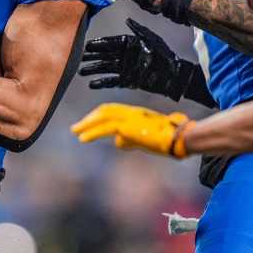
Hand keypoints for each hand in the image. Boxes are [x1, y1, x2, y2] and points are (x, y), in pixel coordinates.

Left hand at [71, 103, 191, 157]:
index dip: (99, 117)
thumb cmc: (166, 140)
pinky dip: (92, 132)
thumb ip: (129, 139)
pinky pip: (104, 127)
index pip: (113, 111)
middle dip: (90, 119)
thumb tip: (116, 141)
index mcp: (136, 114)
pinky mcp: (127, 125)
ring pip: (103, 116)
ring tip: (75, 131)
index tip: (88, 123)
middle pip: (105, 111)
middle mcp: (132, 112)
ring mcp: (130, 117)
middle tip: (76, 127)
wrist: (177, 139)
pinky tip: (82, 138)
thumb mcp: (144, 139)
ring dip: (86, 124)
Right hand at [79, 18, 215, 106]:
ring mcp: (125, 68)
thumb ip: (139, 29)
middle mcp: (125, 55)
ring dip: (93, 69)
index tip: (87, 45)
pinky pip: (111, 81)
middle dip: (92, 56)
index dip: (99, 44)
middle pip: (104, 55)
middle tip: (79, 57)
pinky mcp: (127, 80)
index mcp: (129, 44)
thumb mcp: (152, 38)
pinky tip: (92, 83)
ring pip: (105, 68)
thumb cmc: (164, 54)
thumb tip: (127, 20)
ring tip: (81, 71)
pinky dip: (102, 82)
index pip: (110, 43)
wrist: (173, 74)